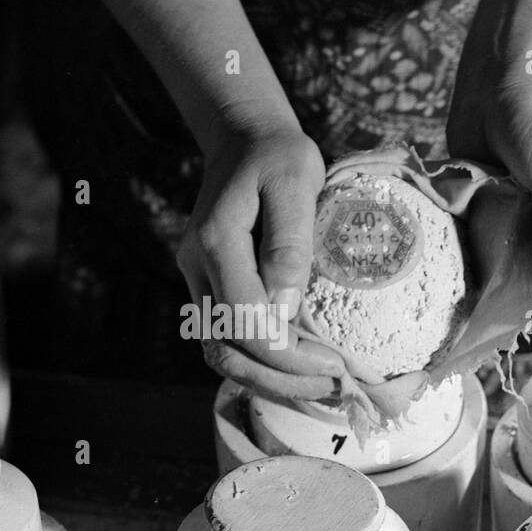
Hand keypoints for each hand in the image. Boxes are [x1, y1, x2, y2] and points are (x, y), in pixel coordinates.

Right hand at [176, 121, 346, 392]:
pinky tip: (299, 372)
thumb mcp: (296, 179)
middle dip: (279, 380)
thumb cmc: (278, 155)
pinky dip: (261, 366)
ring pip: (221, 355)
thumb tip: (287, 309)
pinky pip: (227, 342)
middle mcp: (197, 268)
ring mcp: (198, 280)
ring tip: (319, 390)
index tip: (335, 364)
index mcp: (216, 243)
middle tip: (332, 389)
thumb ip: (290, 243)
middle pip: (226, 351)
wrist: (244, 140)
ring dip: (268, 381)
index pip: (244, 320)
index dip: (288, 354)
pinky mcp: (210, 288)